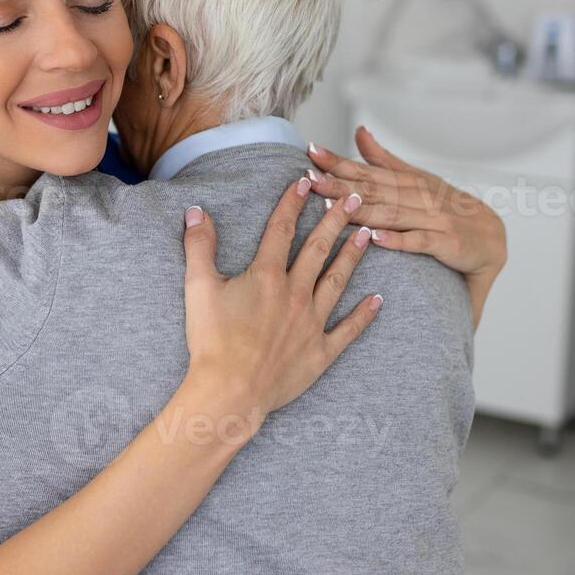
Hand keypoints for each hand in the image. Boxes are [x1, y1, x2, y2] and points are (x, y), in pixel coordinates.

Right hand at [179, 177, 382, 435]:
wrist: (229, 391)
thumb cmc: (212, 342)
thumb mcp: (197, 287)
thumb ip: (199, 246)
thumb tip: (197, 211)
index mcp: (266, 276)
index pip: (282, 229)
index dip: (293, 203)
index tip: (306, 182)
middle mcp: (295, 293)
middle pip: (318, 249)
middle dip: (336, 220)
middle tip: (354, 198)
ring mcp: (311, 322)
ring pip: (337, 281)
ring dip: (352, 256)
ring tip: (367, 234)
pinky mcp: (319, 352)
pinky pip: (347, 330)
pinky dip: (363, 315)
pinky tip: (378, 300)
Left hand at [305, 127, 506, 325]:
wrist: (493, 238)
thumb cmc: (449, 209)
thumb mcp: (417, 180)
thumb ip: (385, 160)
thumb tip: (359, 132)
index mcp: (407, 182)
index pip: (366, 171)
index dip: (338, 162)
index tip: (310, 151)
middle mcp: (417, 197)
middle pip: (372, 190)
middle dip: (338, 184)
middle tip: (309, 178)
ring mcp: (431, 219)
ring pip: (390, 213)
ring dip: (359, 209)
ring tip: (330, 206)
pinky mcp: (446, 242)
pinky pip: (419, 241)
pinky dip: (397, 240)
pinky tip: (374, 238)